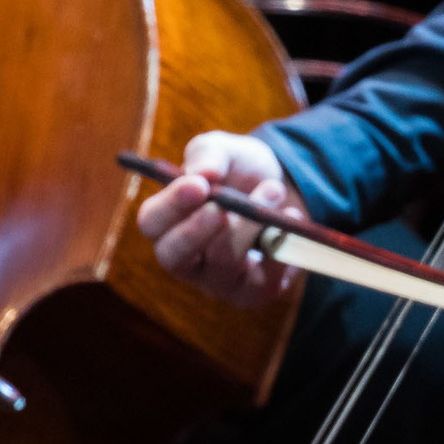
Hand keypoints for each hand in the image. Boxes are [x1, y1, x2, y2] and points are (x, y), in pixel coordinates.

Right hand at [135, 131, 305, 308]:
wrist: (285, 188)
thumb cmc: (239, 171)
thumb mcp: (224, 150)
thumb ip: (209, 155)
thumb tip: (203, 173)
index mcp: (167, 222)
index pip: (152, 223)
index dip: (171, 206)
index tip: (198, 185)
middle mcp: (186, 258)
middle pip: (173, 257)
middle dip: (197, 230)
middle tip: (221, 206)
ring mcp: (218, 280)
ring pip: (223, 262)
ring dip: (250, 223)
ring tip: (274, 189)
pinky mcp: (253, 292)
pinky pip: (262, 281)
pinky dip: (280, 244)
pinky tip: (291, 217)